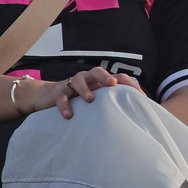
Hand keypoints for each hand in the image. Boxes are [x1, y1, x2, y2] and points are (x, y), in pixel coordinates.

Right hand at [16, 68, 141, 119]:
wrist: (47, 95)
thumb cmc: (77, 98)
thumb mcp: (96, 98)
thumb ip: (112, 102)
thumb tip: (135, 112)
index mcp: (99, 80)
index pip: (117, 77)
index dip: (129, 84)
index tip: (141, 95)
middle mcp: (86, 79)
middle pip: (97, 71)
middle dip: (105, 77)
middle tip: (113, 84)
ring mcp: (71, 85)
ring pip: (78, 81)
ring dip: (85, 89)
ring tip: (90, 99)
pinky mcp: (57, 93)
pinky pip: (61, 98)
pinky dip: (65, 106)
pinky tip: (69, 115)